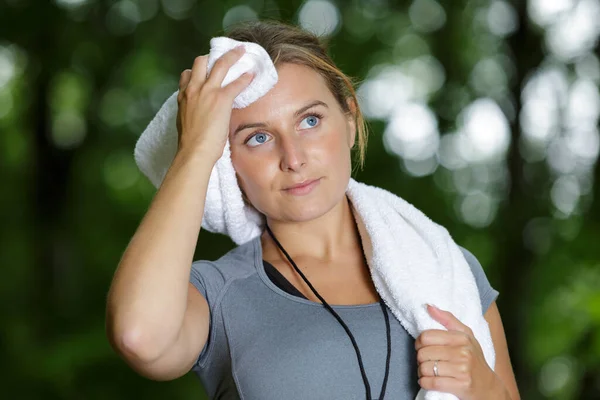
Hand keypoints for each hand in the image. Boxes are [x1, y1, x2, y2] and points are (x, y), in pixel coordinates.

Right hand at [176, 46, 254, 162]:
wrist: (194, 151)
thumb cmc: (190, 144)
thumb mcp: (185, 122)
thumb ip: (191, 112)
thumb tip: (198, 115)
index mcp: (183, 96)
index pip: (187, 74)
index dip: (197, 71)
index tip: (205, 72)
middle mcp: (193, 89)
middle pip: (200, 62)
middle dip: (212, 57)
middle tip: (224, 56)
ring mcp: (207, 92)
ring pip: (220, 64)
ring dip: (232, 56)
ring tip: (241, 51)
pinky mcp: (222, 99)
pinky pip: (236, 83)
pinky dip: (245, 78)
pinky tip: (252, 75)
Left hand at [415, 304, 495, 399]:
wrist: (488, 387)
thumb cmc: (473, 359)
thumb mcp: (465, 336)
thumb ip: (447, 319)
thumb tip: (428, 306)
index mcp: (461, 338)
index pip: (426, 336)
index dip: (419, 343)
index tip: (423, 347)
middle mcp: (463, 352)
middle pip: (423, 353)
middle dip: (420, 359)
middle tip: (427, 361)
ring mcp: (462, 370)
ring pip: (425, 368)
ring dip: (422, 372)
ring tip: (428, 372)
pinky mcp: (461, 386)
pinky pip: (431, 383)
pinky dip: (425, 383)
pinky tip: (428, 381)